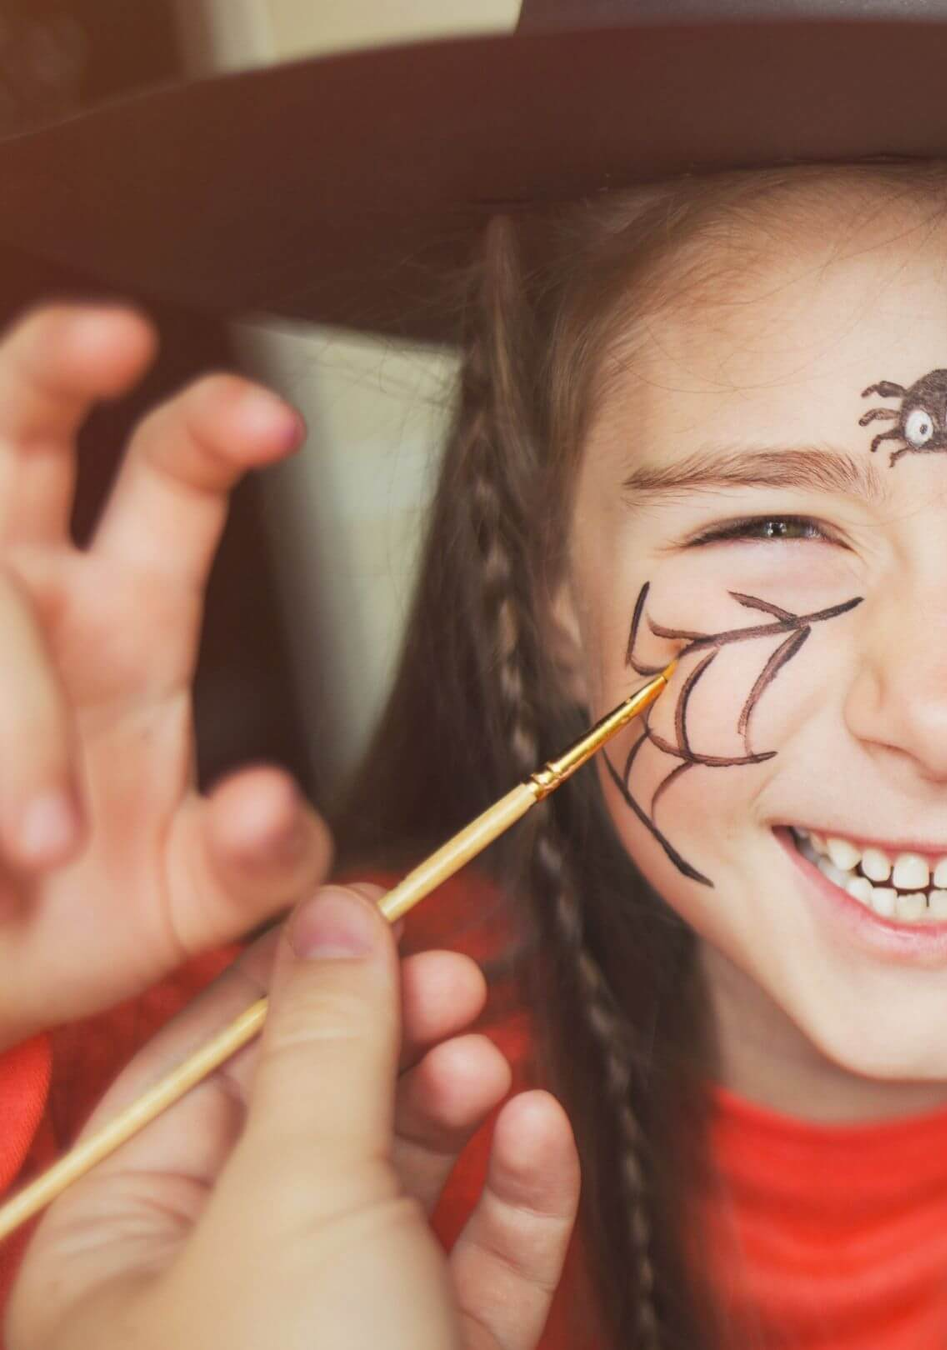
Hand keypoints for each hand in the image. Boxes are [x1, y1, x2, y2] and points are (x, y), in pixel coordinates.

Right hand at [0, 302, 327, 1048]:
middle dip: (58, 360)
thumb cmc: (59, 923)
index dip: (214, 426)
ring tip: (34, 844)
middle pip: (14, 419)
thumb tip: (277, 813)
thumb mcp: (181, 904)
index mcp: (122, 616)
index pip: (173, 474)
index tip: (274, 419)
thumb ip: (252, 863)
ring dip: (10, 692)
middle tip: (114, 338)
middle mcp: (17, 593)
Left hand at [6, 886, 579, 1349]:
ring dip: (456, 1108)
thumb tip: (332, 914)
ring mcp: (332, 1336)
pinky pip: (472, 1262)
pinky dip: (510, 1194)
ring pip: (402, 1187)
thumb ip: (323, 1046)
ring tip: (493, 1055)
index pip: (199, 1073)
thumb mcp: (293, 1196)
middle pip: (310, 1123)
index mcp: (116, 1254)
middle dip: (390, 1042)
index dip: (295, 980)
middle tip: (458, 971)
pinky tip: (536, 1135)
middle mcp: (217, 1295)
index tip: (384, 905)